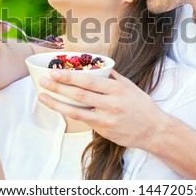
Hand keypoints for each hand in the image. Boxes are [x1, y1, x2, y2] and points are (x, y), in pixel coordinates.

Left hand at [38, 69, 165, 148]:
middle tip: (43, 80)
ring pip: (76, 109)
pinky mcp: (104, 130)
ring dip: (57, 102)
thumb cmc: (141, 106)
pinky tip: (58, 107)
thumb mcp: (130, 86)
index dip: (70, 76)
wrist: (153, 130)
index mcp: (116, 88)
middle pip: (79, 94)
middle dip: (58, 87)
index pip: (89, 80)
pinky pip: (82, 120)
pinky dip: (68, 113)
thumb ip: (112, 76)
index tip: (55, 71)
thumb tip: (97, 65)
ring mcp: (106, 118)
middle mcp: (110, 103)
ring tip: (42, 96)